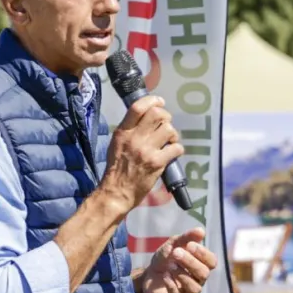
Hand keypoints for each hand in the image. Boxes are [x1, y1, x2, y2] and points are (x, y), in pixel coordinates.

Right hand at [101, 96, 182, 211]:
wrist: (117, 192)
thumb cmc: (117, 168)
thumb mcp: (116, 143)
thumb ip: (129, 129)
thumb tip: (146, 116)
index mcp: (123, 132)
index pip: (138, 107)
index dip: (152, 100)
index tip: (160, 101)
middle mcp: (134, 138)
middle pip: (157, 114)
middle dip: (166, 117)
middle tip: (165, 125)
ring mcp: (146, 150)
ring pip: (169, 129)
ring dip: (172, 134)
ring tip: (169, 141)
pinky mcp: (157, 163)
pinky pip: (176, 148)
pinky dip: (177, 149)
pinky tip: (171, 153)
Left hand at [140, 228, 216, 292]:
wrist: (148, 274)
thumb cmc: (166, 258)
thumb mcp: (173, 244)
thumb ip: (186, 238)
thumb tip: (201, 231)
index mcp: (201, 265)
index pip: (212, 262)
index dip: (203, 253)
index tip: (189, 245)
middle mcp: (198, 280)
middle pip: (204, 274)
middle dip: (191, 262)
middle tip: (176, 252)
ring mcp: (188, 292)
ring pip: (195, 289)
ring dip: (183, 275)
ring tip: (171, 266)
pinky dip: (172, 285)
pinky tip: (165, 276)